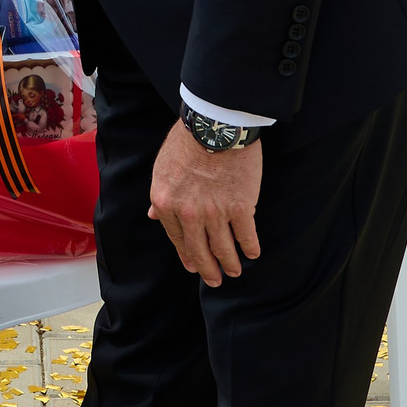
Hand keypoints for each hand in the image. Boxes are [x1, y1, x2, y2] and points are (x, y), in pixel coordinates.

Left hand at [148, 122, 262, 286]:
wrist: (214, 126)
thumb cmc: (187, 141)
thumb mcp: (163, 168)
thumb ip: (161, 196)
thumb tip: (153, 216)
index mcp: (166, 203)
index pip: (177, 238)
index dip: (187, 255)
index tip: (194, 266)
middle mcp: (189, 214)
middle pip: (199, 250)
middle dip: (208, 269)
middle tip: (215, 280)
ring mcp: (215, 214)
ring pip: (223, 248)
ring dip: (230, 264)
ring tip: (234, 272)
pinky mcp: (241, 208)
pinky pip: (246, 236)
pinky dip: (250, 248)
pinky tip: (252, 253)